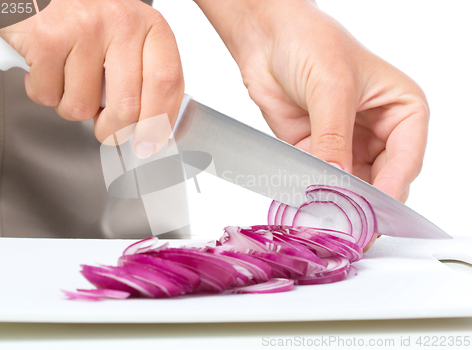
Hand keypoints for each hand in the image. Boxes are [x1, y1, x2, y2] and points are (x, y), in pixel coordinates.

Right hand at [0, 0, 183, 155]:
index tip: (149, 145)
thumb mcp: (129, 37)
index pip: (167, 84)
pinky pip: (48, 96)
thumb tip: (152, 128)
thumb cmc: (86, 16)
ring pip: (82, 107)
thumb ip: (144, 76)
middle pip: (128, 107)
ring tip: (69, 80)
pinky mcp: (47, 39)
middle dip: (113, 132)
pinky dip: (43, 92)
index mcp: (150, 27)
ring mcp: (84, 29)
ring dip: (72, 107)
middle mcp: (122, 23)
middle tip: (105, 129)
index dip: (159, 123)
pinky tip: (47, 69)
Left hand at [196, 0, 428, 249]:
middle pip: (380, 180)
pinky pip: (321, 179)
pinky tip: (310, 202)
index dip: (390, 191)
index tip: (373, 214)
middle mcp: (378, 130)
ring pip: (351, 185)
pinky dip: (316, 192)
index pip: (405, 161)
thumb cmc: (310, 41)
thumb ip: (334, 139)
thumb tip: (337, 183)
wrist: (267, 37)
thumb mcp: (331, 89)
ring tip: (329, 216)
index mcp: (402, 109)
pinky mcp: (317, 150)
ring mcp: (347, 142)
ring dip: (340, 201)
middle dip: (365, 202)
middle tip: (351, 224)